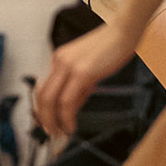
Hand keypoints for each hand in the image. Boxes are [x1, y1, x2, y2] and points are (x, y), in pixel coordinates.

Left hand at [33, 22, 136, 137]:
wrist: (123, 31)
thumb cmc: (110, 48)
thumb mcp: (89, 69)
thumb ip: (79, 87)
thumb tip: (71, 109)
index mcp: (59, 59)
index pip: (42, 88)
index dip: (42, 109)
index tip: (47, 124)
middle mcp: (59, 61)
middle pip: (42, 96)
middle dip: (44, 119)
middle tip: (51, 134)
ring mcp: (69, 66)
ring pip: (50, 100)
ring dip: (54, 121)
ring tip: (62, 133)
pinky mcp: (82, 72)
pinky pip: (67, 101)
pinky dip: (67, 117)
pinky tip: (72, 126)